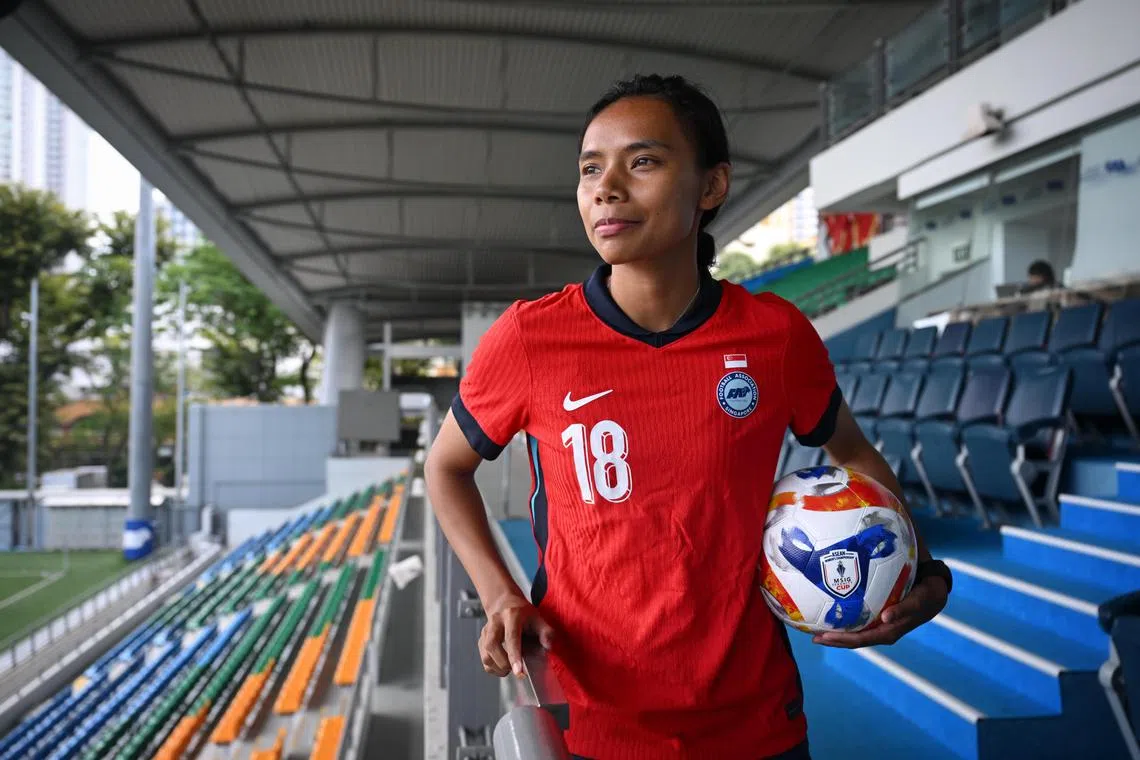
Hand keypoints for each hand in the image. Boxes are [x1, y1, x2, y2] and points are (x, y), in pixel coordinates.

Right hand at [479, 591, 555, 677]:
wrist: (505, 603)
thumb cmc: (523, 613)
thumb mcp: (538, 618)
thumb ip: (546, 632)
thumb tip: (548, 646)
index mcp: (511, 615)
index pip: (511, 637)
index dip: (514, 656)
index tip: (518, 672)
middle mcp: (495, 622)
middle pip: (492, 646)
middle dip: (504, 664)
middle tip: (517, 670)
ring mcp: (486, 631)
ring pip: (485, 655)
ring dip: (498, 667)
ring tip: (511, 667)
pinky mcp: (481, 640)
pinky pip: (484, 659)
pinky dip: (493, 668)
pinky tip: (503, 665)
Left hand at [812, 574, 948, 647]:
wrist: (933, 591)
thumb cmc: (926, 594)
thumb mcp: (920, 600)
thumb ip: (905, 609)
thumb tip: (886, 618)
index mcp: (890, 631)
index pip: (863, 639)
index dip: (844, 640)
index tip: (827, 637)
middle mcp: (882, 631)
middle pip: (855, 639)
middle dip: (835, 640)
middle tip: (814, 637)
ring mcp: (879, 626)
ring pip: (855, 632)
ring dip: (836, 633)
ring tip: (815, 630)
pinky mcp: (878, 618)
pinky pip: (858, 621)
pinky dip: (843, 621)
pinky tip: (828, 613)